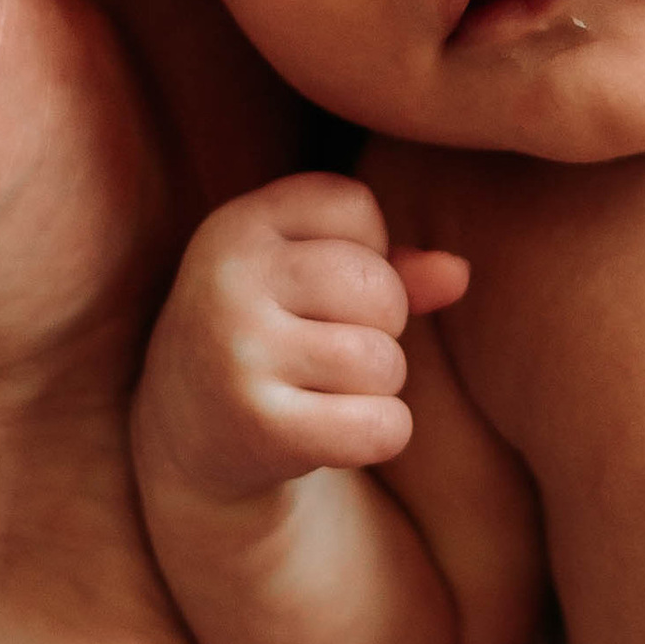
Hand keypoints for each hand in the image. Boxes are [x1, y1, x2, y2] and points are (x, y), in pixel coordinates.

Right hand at [136, 177, 470, 507]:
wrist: (187, 437)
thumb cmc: (271, 335)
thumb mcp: (309, 278)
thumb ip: (391, 263)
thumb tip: (457, 273)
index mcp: (237, 226)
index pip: (355, 206)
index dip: (366, 250)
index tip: (321, 287)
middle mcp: (229, 280)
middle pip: (379, 288)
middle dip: (380, 326)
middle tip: (326, 349)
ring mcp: (238, 353)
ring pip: (383, 362)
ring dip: (376, 386)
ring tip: (325, 390)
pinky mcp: (260, 427)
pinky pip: (383, 426)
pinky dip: (382, 434)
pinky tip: (334, 433)